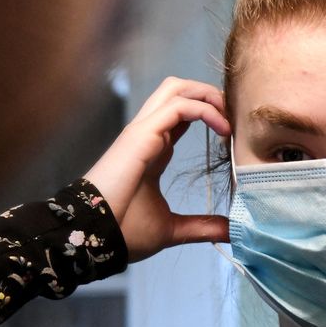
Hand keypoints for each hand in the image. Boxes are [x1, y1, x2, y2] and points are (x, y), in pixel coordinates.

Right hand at [84, 77, 230, 262]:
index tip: (232, 134)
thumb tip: (230, 231)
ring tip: (227, 117)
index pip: (182, 114)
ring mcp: (143, 131)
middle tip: (232, 118)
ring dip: (207, 95)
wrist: (93, 237)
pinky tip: (222, 129)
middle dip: (209, 94)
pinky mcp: (141, 134)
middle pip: (178, 90)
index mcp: (154, 150)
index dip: (209, 113)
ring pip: (176, 88)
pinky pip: (177, 106)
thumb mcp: (172, 229)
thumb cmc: (122, 231)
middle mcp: (148, 134)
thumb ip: (202, 226)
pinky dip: (203, 109)